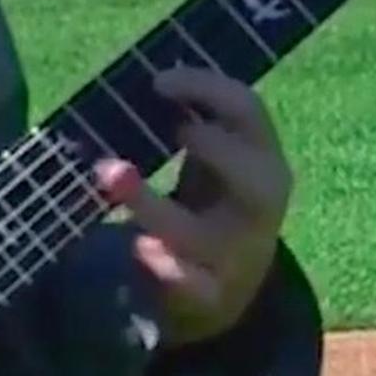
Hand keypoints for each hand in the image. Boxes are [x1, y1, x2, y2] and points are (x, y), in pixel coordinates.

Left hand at [96, 66, 293, 347]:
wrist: (232, 286)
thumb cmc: (215, 202)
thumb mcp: (215, 160)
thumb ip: (190, 122)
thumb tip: (138, 79)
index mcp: (264, 160)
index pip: (250, 113)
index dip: (207, 89)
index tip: (155, 80)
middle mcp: (260, 208)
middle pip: (255, 177)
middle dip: (212, 147)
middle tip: (170, 127)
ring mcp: (238, 256)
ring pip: (203, 235)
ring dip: (154, 205)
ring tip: (111, 174)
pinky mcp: (210, 295)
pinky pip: (192, 287)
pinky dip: (166, 269)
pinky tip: (140, 250)